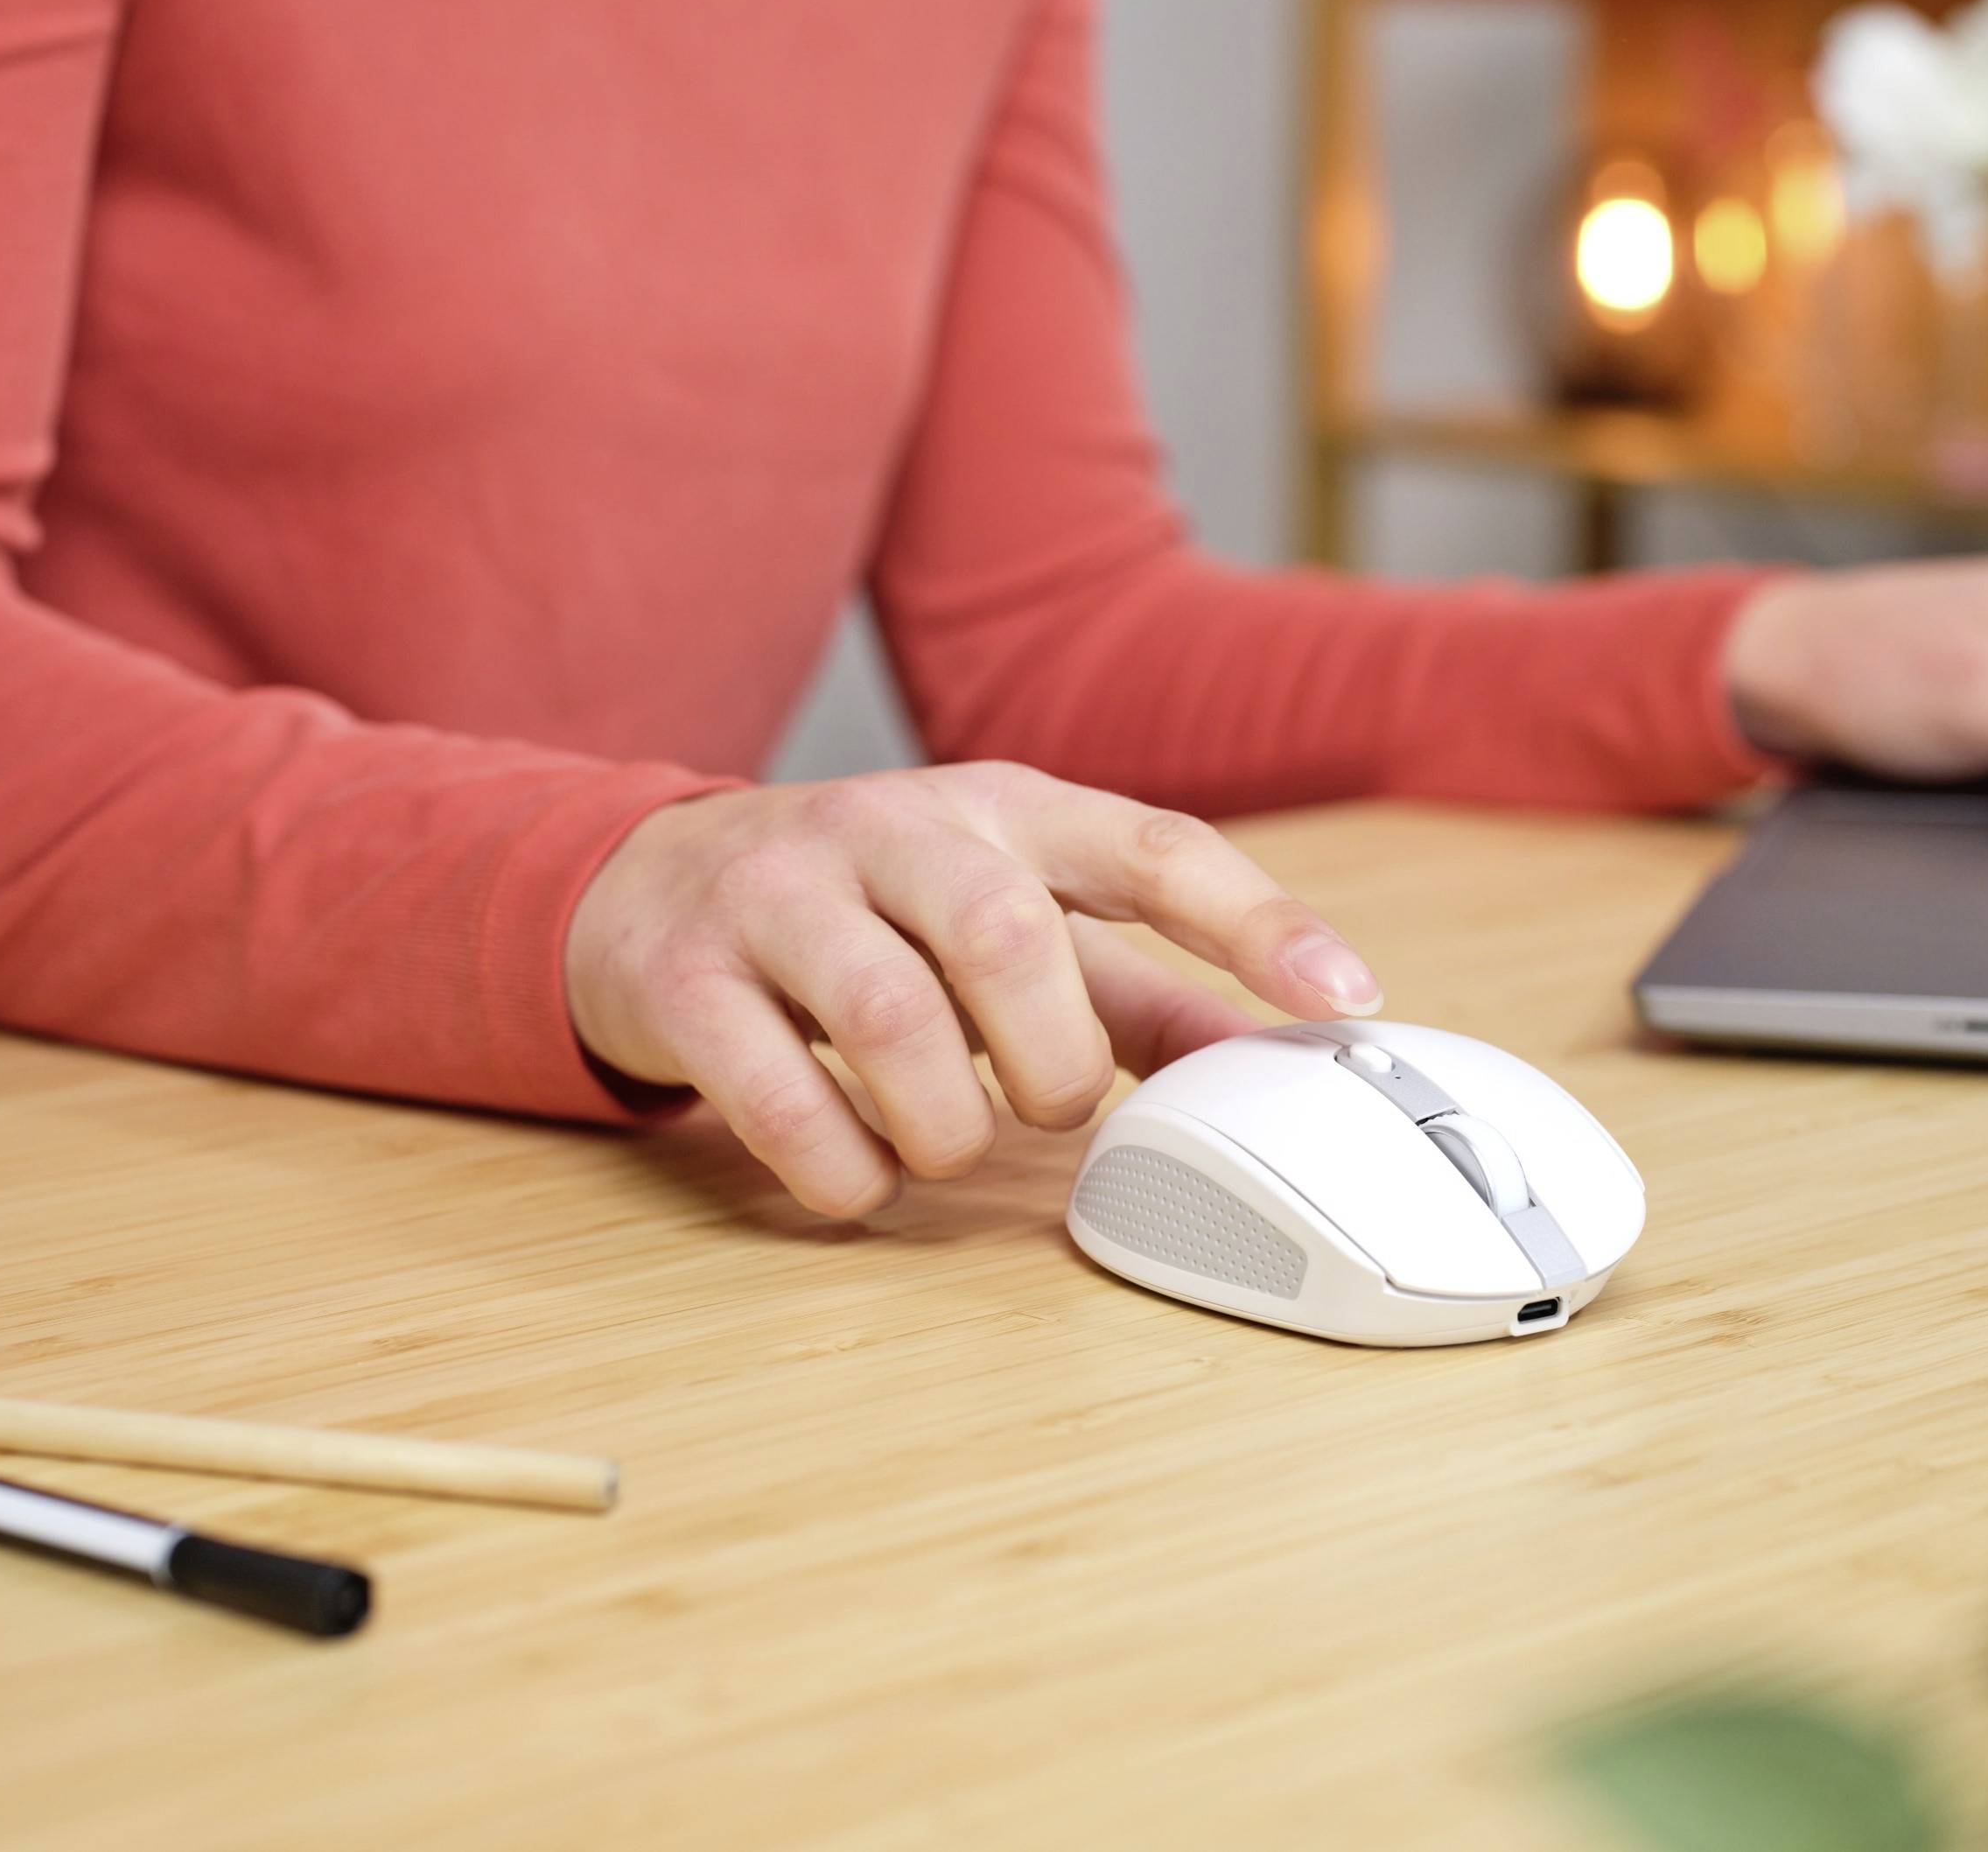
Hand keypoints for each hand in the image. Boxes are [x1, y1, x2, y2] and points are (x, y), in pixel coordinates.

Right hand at [563, 762, 1380, 1215]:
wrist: (643, 882)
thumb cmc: (869, 915)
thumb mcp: (1010, 924)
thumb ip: (1138, 997)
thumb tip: (1274, 1060)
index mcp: (1002, 812)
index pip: (1150, 846)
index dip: (1255, 922)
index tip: (1345, 999)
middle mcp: (892, 829)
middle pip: (1007, 931)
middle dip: (1053, 1056)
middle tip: (1047, 1108)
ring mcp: (777, 894)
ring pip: (888, 1012)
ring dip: (944, 1120)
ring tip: (947, 1147)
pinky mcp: (681, 975)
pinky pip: (772, 1089)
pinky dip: (838, 1164)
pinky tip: (858, 1176)